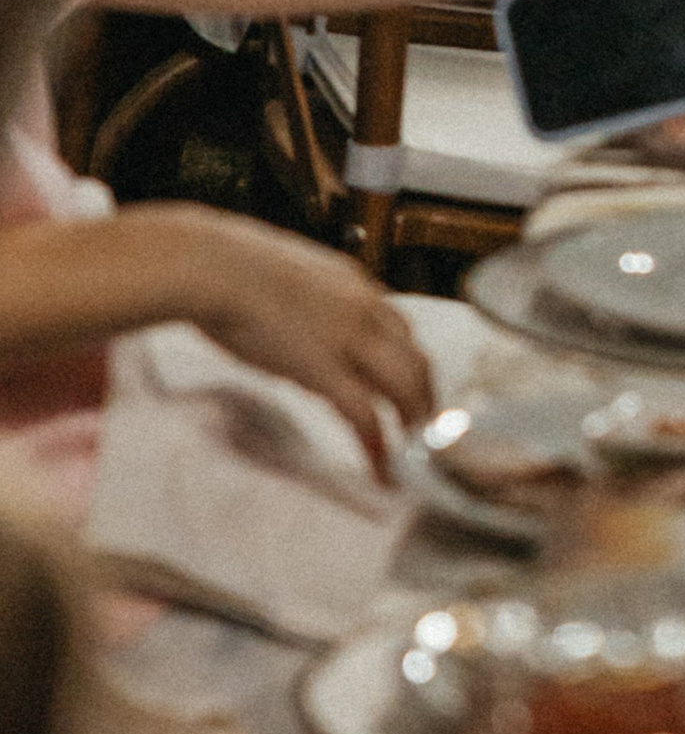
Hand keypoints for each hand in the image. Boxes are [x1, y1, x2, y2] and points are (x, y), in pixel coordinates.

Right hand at [146, 209, 434, 479]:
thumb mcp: (285, 274)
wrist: (211, 265)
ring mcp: (349, 339)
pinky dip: (378, 444)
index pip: (400, 328)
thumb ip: (303, 299)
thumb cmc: (226, 266)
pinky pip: (365, 415)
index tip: (405, 385)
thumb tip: (293, 318)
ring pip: (405, 386)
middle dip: (424, 397)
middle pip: (416, 359)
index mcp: (353, 284)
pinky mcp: (325, 370)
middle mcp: (363, 310)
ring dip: (413, 422)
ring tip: (411, 452)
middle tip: (421, 427)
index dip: (407, 362)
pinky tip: (380, 468)